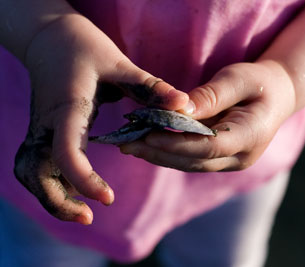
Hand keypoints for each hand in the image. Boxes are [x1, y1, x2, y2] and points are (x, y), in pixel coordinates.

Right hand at [13, 14, 187, 224]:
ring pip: (30, 174)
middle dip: (58, 202)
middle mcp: (46, 123)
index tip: (108, 198)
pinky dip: (49, 185)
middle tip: (89, 217)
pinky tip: (73, 191)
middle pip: (36, 174)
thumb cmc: (83, 47)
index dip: (85, 179)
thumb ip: (150, 87)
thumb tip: (184, 107)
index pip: (67, 151)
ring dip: (51, 198)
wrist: (47, 38)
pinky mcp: (40, 131)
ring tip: (81, 212)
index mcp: (68, 108)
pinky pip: (35, 166)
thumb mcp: (119, 63)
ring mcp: (38, 129)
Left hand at [120, 60, 295, 171]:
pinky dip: (170, 153)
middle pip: (195, 161)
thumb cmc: (259, 82)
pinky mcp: (223, 160)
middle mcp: (242, 157)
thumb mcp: (238, 78)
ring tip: (130, 145)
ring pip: (191, 164)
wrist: (277, 96)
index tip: (146, 135)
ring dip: (160, 156)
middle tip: (126, 143)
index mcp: (252, 135)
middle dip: (159, 153)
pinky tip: (149, 145)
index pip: (209, 146)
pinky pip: (193, 160)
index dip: (176, 143)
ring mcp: (233, 162)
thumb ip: (211, 96)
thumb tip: (179, 109)